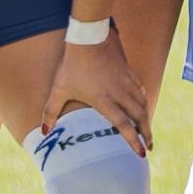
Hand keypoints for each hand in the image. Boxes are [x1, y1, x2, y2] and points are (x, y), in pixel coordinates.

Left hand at [47, 33, 151, 148]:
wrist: (89, 40)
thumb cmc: (72, 67)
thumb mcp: (59, 90)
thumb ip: (50, 112)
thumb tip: (43, 131)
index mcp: (105, 101)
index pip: (124, 125)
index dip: (134, 140)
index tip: (141, 153)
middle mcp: (120, 94)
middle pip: (140, 117)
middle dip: (147, 133)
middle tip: (149, 146)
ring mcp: (127, 83)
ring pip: (143, 104)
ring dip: (147, 118)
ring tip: (148, 129)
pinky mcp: (129, 73)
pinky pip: (141, 91)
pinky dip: (143, 101)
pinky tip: (142, 105)